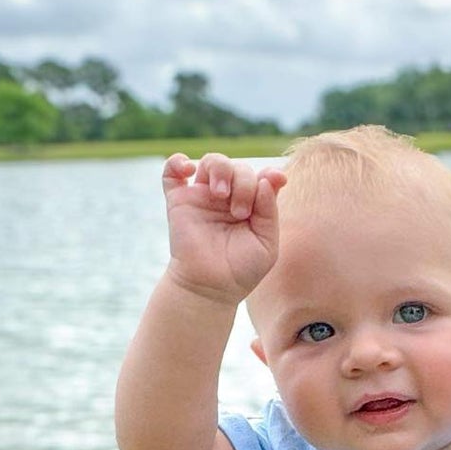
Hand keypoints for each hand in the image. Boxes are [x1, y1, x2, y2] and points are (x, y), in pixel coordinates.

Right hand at [162, 151, 285, 304]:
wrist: (210, 288)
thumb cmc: (241, 270)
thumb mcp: (266, 243)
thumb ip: (270, 211)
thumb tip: (267, 179)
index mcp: (251, 205)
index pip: (261, 178)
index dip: (270, 174)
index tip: (278, 179)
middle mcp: (228, 197)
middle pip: (238, 167)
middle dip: (244, 183)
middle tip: (240, 212)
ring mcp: (203, 196)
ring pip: (212, 161)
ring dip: (220, 169)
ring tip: (221, 194)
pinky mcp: (179, 200)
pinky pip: (172, 171)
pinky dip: (177, 162)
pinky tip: (188, 169)